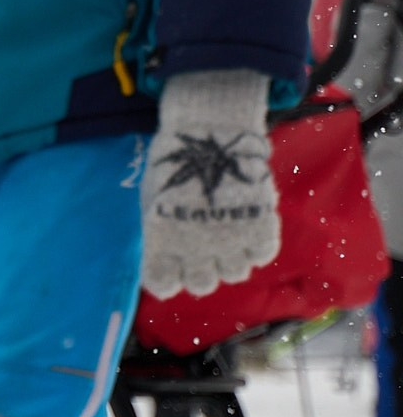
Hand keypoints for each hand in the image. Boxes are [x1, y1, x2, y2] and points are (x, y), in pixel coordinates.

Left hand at [142, 69, 277, 298]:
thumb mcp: (154, 196)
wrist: (208, 131)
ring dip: (230, 256)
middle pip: (202, 284)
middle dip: (202, 271)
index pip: (162, 283)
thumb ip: (160, 231)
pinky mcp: (259, 230)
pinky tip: (246, 221)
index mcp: (162, 238)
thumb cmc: (176, 160)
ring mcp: (230, 241)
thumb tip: (166, 257)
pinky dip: (255, 244)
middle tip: (204, 249)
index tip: (172, 270)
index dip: (168, 280)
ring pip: (234, 273)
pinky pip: (261, 255)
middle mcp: (196, 247)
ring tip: (226, 229)